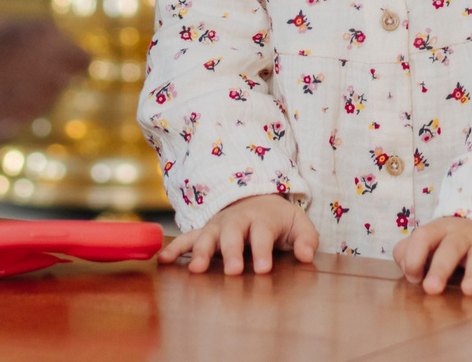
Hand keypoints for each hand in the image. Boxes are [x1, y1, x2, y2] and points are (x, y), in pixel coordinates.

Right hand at [158, 194, 318, 275]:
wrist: (257, 199)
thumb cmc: (279, 220)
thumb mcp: (299, 225)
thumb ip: (306, 239)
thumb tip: (307, 256)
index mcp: (261, 219)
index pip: (262, 235)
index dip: (263, 251)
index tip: (263, 270)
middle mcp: (237, 221)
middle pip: (232, 234)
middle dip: (231, 252)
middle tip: (232, 271)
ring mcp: (218, 225)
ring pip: (207, 236)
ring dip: (201, 252)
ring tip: (197, 270)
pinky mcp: (205, 231)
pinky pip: (187, 238)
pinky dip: (176, 248)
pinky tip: (164, 261)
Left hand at [394, 215, 471, 295]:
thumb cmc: (448, 244)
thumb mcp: (428, 244)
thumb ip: (408, 253)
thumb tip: (406, 268)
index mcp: (438, 230)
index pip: (423, 237)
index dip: (414, 256)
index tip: (412, 278)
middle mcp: (462, 234)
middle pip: (450, 247)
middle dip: (440, 267)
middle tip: (431, 289)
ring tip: (470, 291)